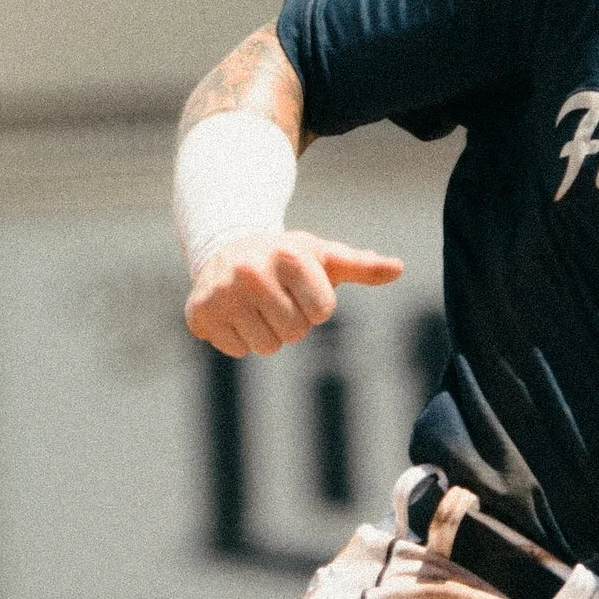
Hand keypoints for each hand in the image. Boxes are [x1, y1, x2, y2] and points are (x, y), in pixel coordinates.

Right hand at [185, 229, 402, 356]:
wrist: (226, 249)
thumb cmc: (287, 258)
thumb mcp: (323, 257)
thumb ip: (361, 266)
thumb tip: (399, 268)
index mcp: (289, 257)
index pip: (322, 312)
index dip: (316, 304)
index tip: (301, 287)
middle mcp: (251, 272)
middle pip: (295, 333)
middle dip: (292, 320)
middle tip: (277, 298)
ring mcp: (222, 294)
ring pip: (266, 346)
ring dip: (267, 332)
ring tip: (256, 305)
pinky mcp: (200, 314)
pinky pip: (237, 350)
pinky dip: (239, 337)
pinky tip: (235, 312)